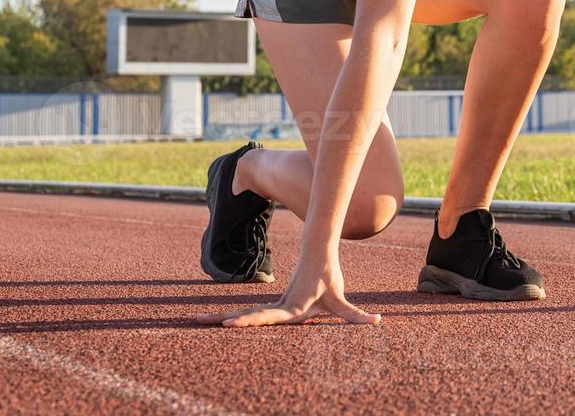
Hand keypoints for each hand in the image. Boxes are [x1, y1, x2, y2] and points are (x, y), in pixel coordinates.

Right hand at [197, 250, 380, 327]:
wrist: (318, 251)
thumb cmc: (329, 276)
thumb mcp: (341, 299)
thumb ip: (356, 315)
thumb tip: (377, 322)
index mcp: (291, 308)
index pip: (267, 318)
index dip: (247, 321)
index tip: (228, 324)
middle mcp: (278, 307)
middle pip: (248, 315)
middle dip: (223, 320)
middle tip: (198, 323)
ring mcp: (274, 304)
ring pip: (245, 311)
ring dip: (222, 316)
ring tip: (197, 321)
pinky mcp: (274, 303)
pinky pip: (250, 310)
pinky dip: (234, 316)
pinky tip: (218, 320)